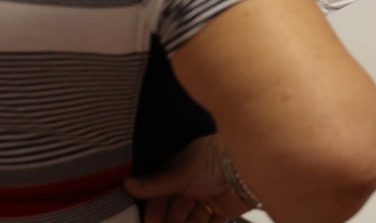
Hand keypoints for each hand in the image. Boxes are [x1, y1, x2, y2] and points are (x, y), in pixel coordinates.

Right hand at [124, 136, 249, 222]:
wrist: (247, 165)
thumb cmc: (214, 158)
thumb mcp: (179, 173)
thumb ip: (154, 184)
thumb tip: (128, 184)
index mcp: (180, 169)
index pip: (161, 194)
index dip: (154, 210)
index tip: (147, 222)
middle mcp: (194, 182)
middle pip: (175, 209)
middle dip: (169, 221)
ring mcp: (209, 195)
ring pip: (191, 219)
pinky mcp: (224, 208)